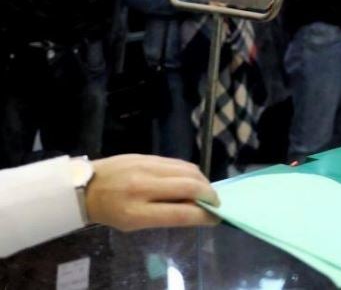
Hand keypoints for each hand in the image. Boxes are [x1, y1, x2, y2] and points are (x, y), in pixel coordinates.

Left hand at [85, 154, 219, 230]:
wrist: (86, 185)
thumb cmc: (110, 211)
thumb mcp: (133, 223)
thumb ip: (165, 215)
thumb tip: (196, 209)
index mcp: (137, 212)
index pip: (181, 213)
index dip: (203, 215)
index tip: (215, 218)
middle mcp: (143, 187)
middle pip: (189, 187)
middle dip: (209, 195)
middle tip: (215, 203)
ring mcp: (146, 167)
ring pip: (188, 170)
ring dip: (203, 181)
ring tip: (205, 191)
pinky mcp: (148, 155)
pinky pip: (178, 162)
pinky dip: (191, 172)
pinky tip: (192, 179)